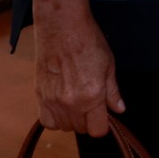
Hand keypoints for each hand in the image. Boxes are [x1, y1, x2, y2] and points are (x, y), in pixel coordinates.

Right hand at [31, 0, 124, 136]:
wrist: (62, 27)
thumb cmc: (87, 41)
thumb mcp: (109, 65)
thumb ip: (113, 92)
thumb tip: (119, 109)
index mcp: (92, 96)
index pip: (97, 130)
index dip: (103, 125)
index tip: (103, 116)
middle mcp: (71, 103)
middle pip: (81, 130)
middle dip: (89, 120)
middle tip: (91, 101)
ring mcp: (52, 101)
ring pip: (64, 127)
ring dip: (72, 119)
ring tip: (76, 99)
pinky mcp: (40, 96)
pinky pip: (47, 121)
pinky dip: (55, 118)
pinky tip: (61, 104)